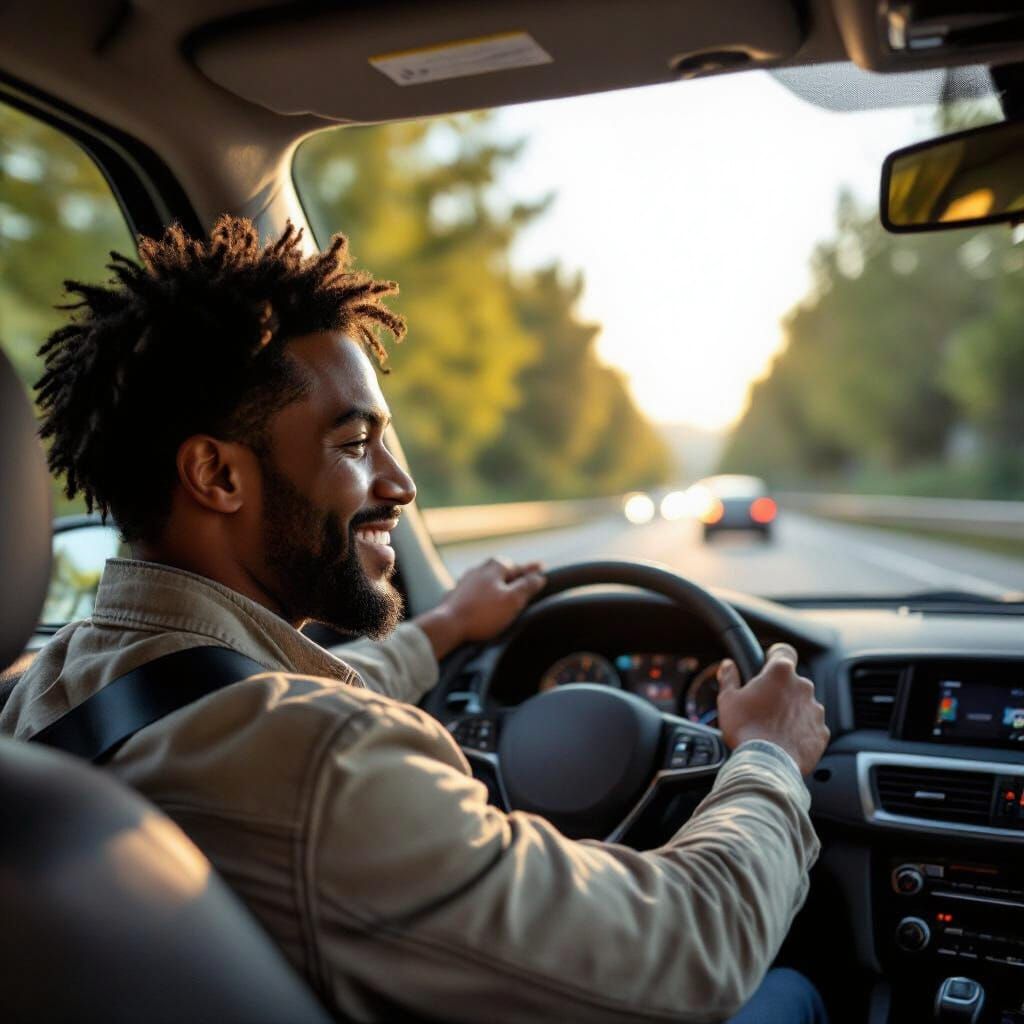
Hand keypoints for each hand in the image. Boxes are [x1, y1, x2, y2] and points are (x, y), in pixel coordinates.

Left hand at [415, 558, 545, 659]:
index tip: (542, 567)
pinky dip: (483, 594)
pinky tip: (484, 602)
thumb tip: (539, 577)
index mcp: (495, 566)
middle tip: (524, 580)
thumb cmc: (483, 613)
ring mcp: (465, 581)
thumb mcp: (512, 600)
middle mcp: (479, 569)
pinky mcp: (455, 595)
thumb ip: (527, 586)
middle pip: (502, 571)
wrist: (448, 625)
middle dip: (513, 575)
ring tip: (504, 591)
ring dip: (497, 584)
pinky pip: (475, 591)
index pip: (519, 567)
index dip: (531, 570)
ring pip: (487, 580)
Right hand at [715, 643, 828, 776]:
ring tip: (773, 726)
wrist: (767, 764)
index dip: (774, 656)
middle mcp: (803, 686)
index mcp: (780, 672)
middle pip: (792, 680)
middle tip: (762, 705)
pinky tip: (784, 740)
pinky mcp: (822, 732)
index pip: (784, 651)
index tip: (767, 664)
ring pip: (802, 703)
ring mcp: (815, 710)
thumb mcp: (728, 700)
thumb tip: (727, 666)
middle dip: (780, 689)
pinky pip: (811, 726)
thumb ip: (729, 678)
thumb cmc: (746, 729)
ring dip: (791, 710)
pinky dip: (800, 730)